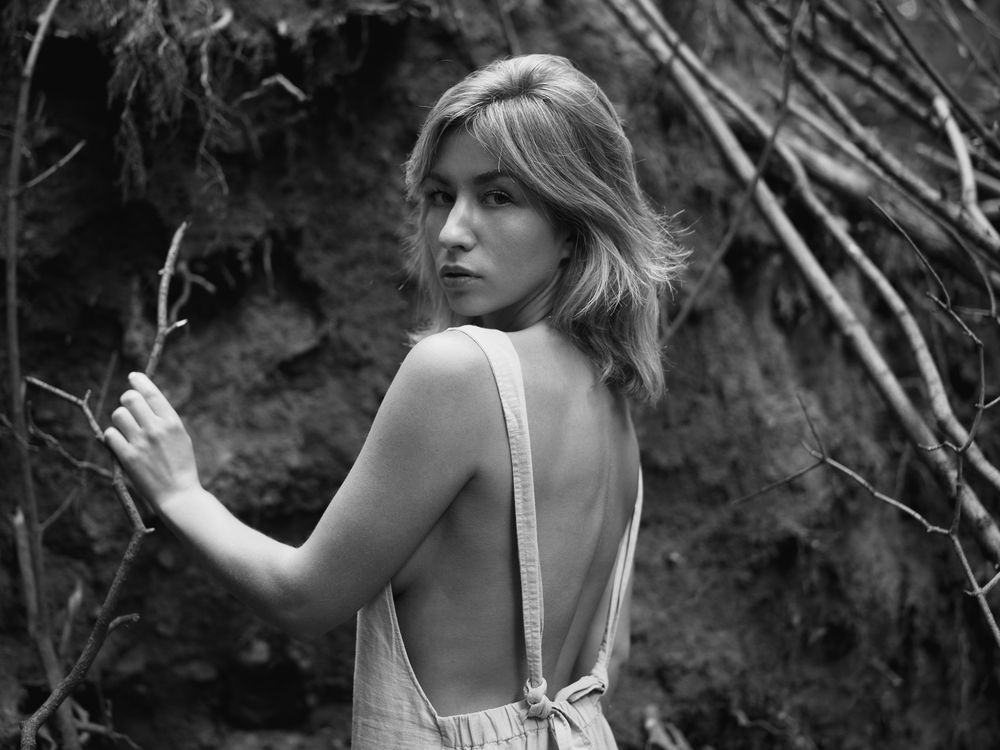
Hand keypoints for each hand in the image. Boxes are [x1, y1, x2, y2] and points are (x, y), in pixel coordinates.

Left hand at [104, 372, 201, 507]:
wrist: (179, 495)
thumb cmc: (181, 466)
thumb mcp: (181, 437)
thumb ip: (164, 419)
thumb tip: (145, 402)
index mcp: (172, 422)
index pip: (152, 392)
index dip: (140, 381)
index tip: (133, 376)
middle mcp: (156, 428)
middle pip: (130, 399)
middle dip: (128, 401)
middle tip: (129, 409)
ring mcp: (141, 442)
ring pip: (117, 415)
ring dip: (120, 420)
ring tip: (126, 429)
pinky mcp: (127, 457)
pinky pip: (110, 435)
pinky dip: (113, 437)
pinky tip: (121, 443)